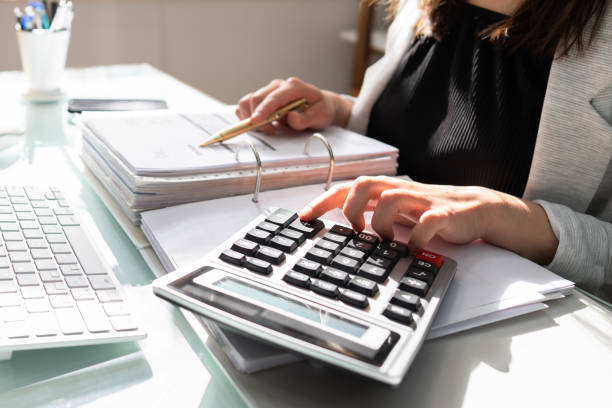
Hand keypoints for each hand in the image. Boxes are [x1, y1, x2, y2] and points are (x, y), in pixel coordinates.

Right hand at [235, 77, 351, 132]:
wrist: (320, 105)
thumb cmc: (321, 109)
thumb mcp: (320, 115)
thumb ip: (306, 118)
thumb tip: (291, 117)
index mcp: (293, 87)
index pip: (273, 98)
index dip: (262, 110)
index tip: (254, 122)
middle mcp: (279, 85)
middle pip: (256, 99)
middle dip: (257, 118)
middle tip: (271, 131)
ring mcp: (270, 90)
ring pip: (248, 101)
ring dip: (251, 117)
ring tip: (268, 127)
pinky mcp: (264, 98)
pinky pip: (247, 104)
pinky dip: (248, 115)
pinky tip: (262, 122)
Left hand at [299, 176, 558, 264]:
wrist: (477, 209)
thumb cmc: (431, 211)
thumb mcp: (397, 211)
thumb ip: (372, 213)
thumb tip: (340, 225)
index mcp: (387, 190)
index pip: (349, 188)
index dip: (324, 200)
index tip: (304, 218)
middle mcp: (402, 191)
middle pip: (366, 184)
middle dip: (351, 207)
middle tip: (355, 230)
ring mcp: (423, 200)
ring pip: (392, 199)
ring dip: (382, 223)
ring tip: (385, 241)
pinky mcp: (446, 214)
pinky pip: (429, 221)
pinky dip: (418, 237)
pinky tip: (415, 249)